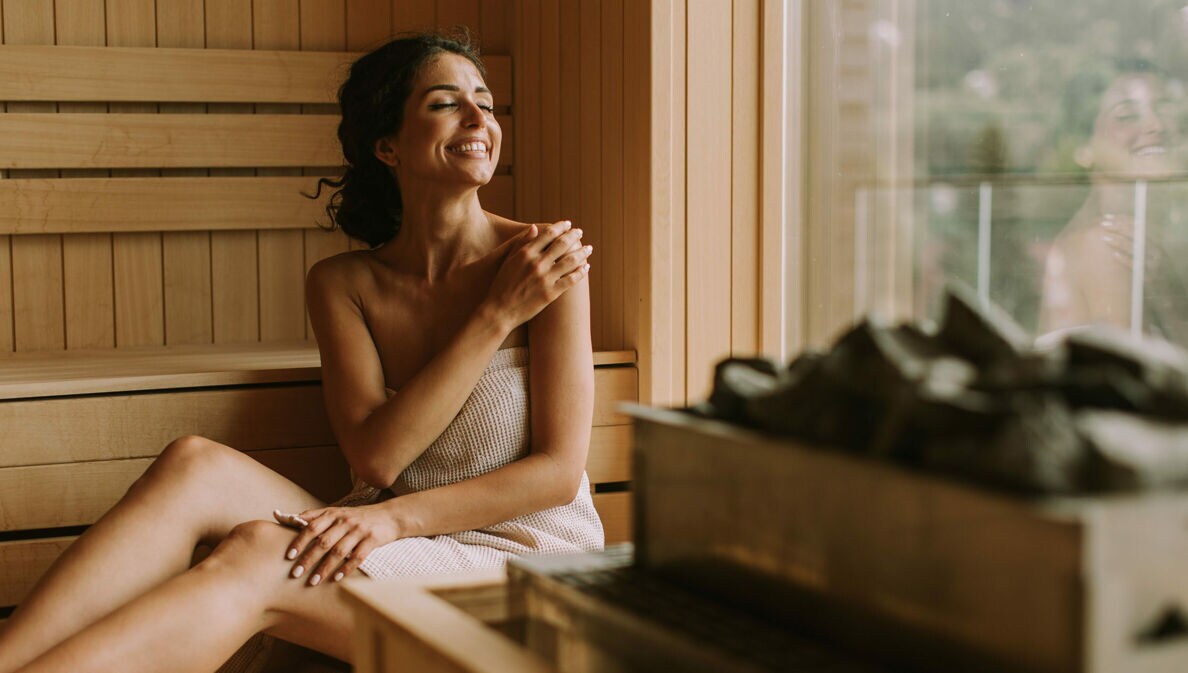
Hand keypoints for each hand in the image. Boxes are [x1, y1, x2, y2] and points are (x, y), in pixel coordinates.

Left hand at [283, 503, 398, 585]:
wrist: (390, 516)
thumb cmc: (359, 517)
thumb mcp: (338, 512)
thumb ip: (316, 516)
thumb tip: (290, 519)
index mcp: (334, 514)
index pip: (312, 527)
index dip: (300, 541)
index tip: (289, 556)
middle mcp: (345, 521)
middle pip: (323, 541)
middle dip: (308, 559)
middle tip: (295, 574)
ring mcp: (359, 530)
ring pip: (339, 551)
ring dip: (324, 568)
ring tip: (313, 582)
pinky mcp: (372, 539)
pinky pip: (358, 557)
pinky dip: (346, 568)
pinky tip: (337, 579)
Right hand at [482, 221, 592, 329]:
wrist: (499, 311)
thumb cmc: (502, 284)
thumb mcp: (508, 260)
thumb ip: (522, 243)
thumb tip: (535, 227)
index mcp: (525, 253)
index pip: (548, 234)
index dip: (560, 227)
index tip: (568, 224)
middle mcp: (536, 264)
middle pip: (562, 244)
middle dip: (574, 236)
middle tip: (580, 232)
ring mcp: (544, 279)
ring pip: (570, 261)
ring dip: (582, 252)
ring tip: (589, 248)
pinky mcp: (550, 293)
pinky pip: (571, 280)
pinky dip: (581, 272)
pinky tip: (586, 267)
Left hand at [1100, 213, 1162, 272]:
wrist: (1152, 294)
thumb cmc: (1137, 271)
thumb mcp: (1136, 255)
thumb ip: (1127, 242)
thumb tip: (1108, 226)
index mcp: (1154, 242)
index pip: (1139, 226)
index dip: (1123, 220)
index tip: (1106, 217)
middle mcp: (1157, 251)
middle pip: (1139, 235)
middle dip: (1120, 228)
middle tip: (1103, 224)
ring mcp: (1155, 264)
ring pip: (1139, 249)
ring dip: (1121, 242)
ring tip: (1105, 237)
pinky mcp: (1150, 277)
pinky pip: (1138, 267)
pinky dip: (1126, 259)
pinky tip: (1113, 255)